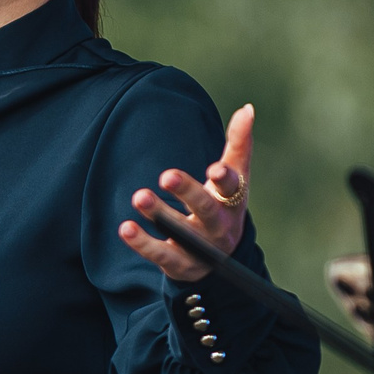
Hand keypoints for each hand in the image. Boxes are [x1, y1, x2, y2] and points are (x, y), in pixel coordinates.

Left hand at [118, 103, 255, 284]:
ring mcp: (201, 248)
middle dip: (187, 192)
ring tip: (139, 196)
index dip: (225, 179)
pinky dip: (143, 243)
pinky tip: (126, 228)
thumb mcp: (235, 179)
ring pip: (182, 232)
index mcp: (234, 202)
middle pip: (206, 209)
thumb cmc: (225, 206)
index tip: (214, 168)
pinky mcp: (181, 265)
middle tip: (166, 175)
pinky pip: (161, 255)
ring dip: (160, 214)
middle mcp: (220, 226)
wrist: (220, 259)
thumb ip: (238, 145)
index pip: (233, 188)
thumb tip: (248, 108)